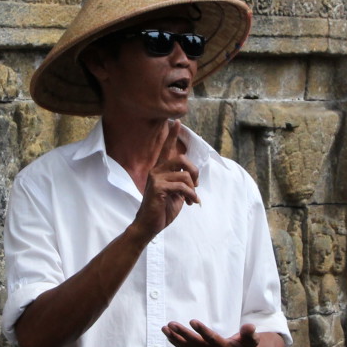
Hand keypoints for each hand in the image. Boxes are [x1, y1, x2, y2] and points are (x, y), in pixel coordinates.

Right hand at [133, 121, 198, 238]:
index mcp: (160, 170)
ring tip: (192, 199)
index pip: (166, 149)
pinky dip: (191, 195)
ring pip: (185, 175)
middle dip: (194, 171)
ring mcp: (155, 178)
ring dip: (193, 189)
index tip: (177, 121)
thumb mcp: (175, 193)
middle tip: (196, 185)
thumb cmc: (162, 210)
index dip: (172, 135)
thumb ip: (181, 181)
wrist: (149, 226)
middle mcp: (156, 171)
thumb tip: (193, 177)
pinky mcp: (157, 188)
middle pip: (182, 159)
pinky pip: (182, 186)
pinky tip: (191, 203)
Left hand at [163, 320, 257, 346]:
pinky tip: (169, 335)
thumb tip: (250, 326)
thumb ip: (250, 334)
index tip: (192, 321)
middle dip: (183, 334)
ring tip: (165, 328)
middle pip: (195, 344)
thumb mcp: (251, 340)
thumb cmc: (246, 346)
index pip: (212, 339)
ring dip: (176, 338)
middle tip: (171, 323)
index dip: (202, 331)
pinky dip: (177, 343)